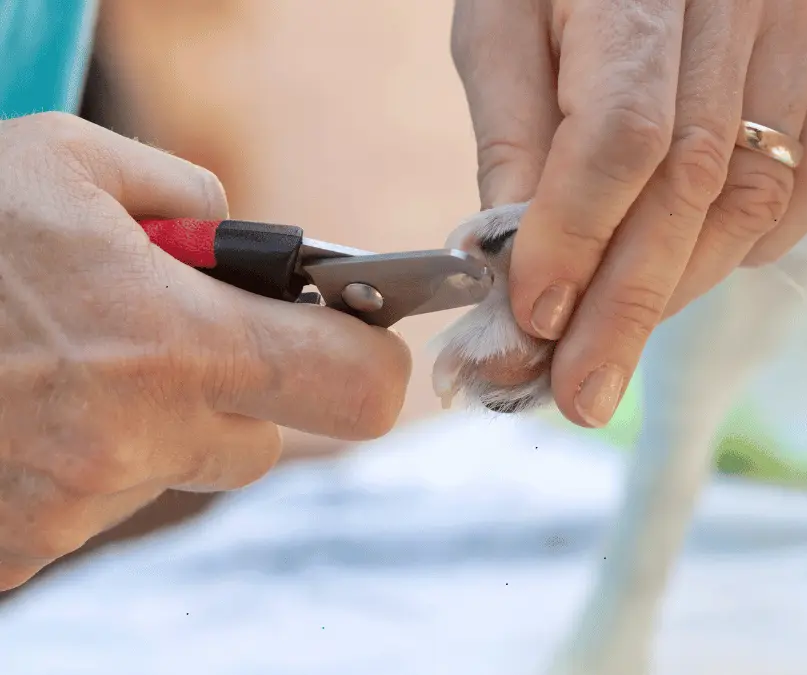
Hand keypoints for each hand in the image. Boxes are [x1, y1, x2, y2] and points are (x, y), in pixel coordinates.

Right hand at [0, 113, 410, 589]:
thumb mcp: (65, 162)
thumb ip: (187, 197)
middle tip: (164, 341)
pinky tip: (21, 410)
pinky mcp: (20, 548)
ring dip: (147, 427)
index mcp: (176, 343)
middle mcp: (136, 439)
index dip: (366, 361)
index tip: (350, 339)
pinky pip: (93, 508)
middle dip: (235, 394)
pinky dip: (74, 465)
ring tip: (62, 367)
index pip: (359, 390)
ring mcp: (73, 505)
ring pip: (173, 473)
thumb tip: (244, 239)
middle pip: (264, 446)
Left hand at [453, 0, 806, 426]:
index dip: (578, 235)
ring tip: (612, 352)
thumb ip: (514, 137)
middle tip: (578, 393)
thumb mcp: (501, 21)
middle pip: (695, 181)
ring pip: (754, 196)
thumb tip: (517, 267)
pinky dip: (751, 249)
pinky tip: (692, 277)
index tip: (532, 318)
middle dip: (629, 304)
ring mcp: (799, 29)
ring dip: (678, 290)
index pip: (625, 130)